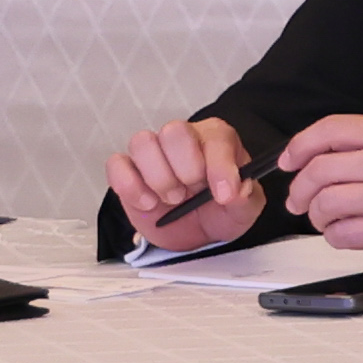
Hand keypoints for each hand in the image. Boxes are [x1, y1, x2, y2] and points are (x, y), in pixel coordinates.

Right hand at [109, 116, 262, 249]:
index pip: (216, 137)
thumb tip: (237, 190)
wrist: (196, 231)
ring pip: (142, 142)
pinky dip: (131, 187)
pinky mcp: (128, 172)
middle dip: (185, 168)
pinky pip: (117, 165)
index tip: (223, 195)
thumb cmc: (221, 210)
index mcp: (217, 139)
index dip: (220, 167)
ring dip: (158, 178)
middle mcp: (184, 138)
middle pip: (174, 131)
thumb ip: (245, 198)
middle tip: (192, 192)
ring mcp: (153, 153)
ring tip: (173, 199)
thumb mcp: (244, 209)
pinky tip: (149, 203)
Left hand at [277, 115, 362, 267]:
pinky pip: (342, 234)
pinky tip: (351, 233)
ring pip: (326, 203)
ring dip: (319, 218)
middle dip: (300, 192)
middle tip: (301, 203)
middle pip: (320, 170)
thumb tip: (308, 160)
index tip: (288, 162)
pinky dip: (337, 237)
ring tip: (331, 220)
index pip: (332, 129)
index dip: (299, 146)